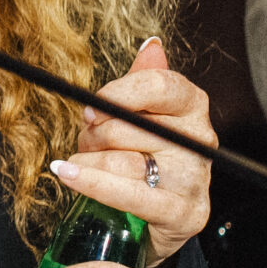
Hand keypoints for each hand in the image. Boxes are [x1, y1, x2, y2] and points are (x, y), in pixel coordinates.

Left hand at [49, 36, 212, 264]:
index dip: (118, 93)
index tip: (90, 107)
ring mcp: (194, 180)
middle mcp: (200, 141)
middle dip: (94, 135)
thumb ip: (143, 82)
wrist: (152, 221)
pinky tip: (67, 175)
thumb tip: (152, 45)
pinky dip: (91, 184)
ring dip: (88, 163)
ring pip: (123, 161)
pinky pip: (129, 195)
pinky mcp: (184, 214)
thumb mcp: (140, 118)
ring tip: (78, 166)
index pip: (159, 85)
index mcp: (192, 107)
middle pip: (130, 126)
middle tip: (85, 142)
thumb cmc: (142, 160)